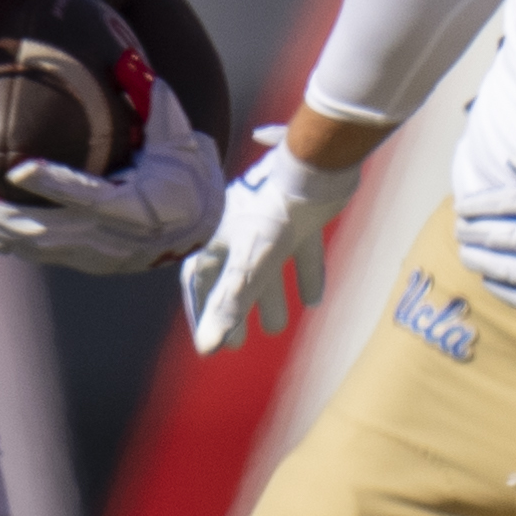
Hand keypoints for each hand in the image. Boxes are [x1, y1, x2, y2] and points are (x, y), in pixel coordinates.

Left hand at [0, 83, 225, 273]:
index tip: (17, 168)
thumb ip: (156, 103)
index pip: (86, 196)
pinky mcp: (74, 259)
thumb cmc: (184, 172)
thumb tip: (129, 59)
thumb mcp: (180, 138)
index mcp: (132, 206)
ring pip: (27, 247)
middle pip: (41, 231)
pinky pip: (25, 253)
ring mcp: (87, 253)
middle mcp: (105, 237)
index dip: (52, 185)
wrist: (196, 227)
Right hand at [180, 128, 364, 353]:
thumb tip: (207, 348)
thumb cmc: (271, 214)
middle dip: (236, 311)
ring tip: (277, 327)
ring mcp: (269, 223)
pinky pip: (300, 251)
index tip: (209, 343)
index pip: (200, 283)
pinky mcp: (300, 217)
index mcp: (216, 239)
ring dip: (271, 298)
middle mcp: (237, 230)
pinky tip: (315, 300)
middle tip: (240, 343)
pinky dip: (305, 274)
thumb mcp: (249, 265)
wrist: (314, 167)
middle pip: (232, 278)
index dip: (203, 314)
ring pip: (266, 267)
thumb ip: (229, 306)